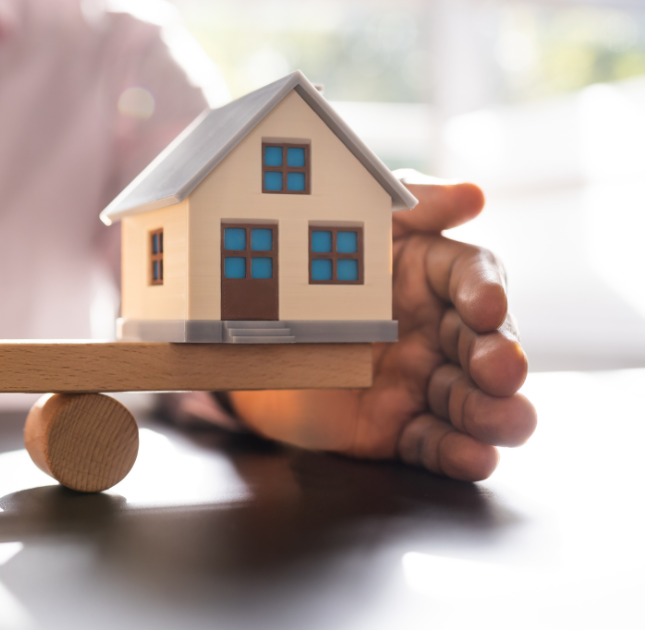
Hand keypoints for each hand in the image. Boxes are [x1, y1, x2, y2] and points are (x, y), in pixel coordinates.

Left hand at [227, 173, 535, 480]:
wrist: (235, 337)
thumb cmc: (299, 269)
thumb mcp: (349, 228)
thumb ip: (408, 206)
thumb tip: (473, 195)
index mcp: (429, 275)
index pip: (473, 278)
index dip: (486, 291)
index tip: (488, 308)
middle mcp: (436, 330)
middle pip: (485, 343)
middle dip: (500, 360)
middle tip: (502, 373)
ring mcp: (419, 382)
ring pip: (471, 400)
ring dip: (496, 414)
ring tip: (510, 423)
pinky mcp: (396, 429)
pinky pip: (432, 444)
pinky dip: (457, 455)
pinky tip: (475, 459)